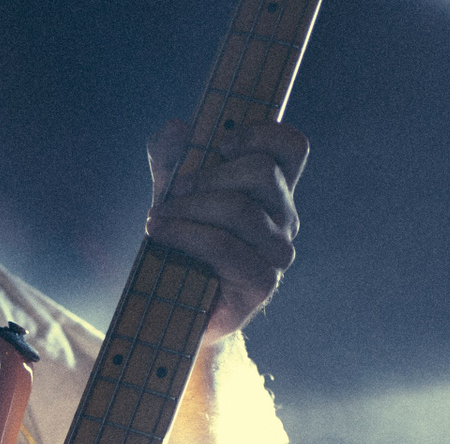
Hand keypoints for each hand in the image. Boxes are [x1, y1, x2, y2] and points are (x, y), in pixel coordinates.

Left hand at [145, 118, 308, 345]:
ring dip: (189, 207)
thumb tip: (178, 128)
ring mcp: (277, 251)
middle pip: (262, 172)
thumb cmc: (181, 243)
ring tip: (157, 217)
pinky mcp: (262, 281)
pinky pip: (223, 245)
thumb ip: (171, 156)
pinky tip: (160, 233)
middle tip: (174, 189)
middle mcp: (284, 218)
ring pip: (240, 209)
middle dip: (208, 174)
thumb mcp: (171, 192)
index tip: (221, 142)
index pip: (292, 147)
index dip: (263, 133)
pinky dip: (185, 234)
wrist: (176, 308)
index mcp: (273, 189)